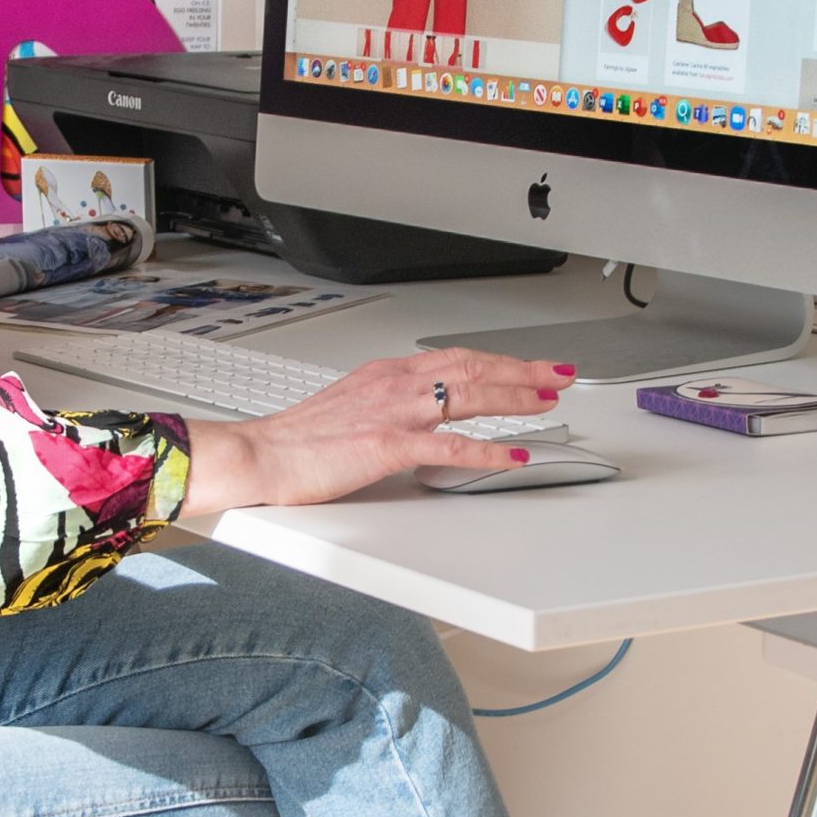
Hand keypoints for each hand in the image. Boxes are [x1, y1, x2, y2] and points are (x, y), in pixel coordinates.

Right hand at [180, 350, 575, 516]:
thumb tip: (418, 417)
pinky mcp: (388, 445)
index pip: (455, 359)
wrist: (259, 455)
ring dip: (515, 399)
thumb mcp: (350, 408)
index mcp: (386, 374)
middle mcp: (395, 385)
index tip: (527, 368)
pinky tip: (513, 456)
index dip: (498, 362)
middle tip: (557, 375)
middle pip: (472, 368)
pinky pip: (450, 447)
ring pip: (469, 397)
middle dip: (521, 371)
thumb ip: (387, 406)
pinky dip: (489, 450)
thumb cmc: (297, 440)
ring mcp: (393, 413)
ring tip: (546, 403)